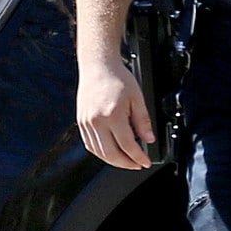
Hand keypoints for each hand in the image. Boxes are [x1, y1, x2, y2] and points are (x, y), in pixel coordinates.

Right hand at [76, 56, 157, 171]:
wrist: (98, 66)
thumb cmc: (117, 78)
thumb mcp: (137, 98)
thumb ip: (143, 121)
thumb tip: (149, 139)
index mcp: (112, 115)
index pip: (127, 145)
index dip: (138, 157)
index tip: (145, 161)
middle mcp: (97, 121)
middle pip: (111, 154)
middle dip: (126, 164)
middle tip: (137, 164)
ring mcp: (86, 123)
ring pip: (99, 152)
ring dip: (113, 161)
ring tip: (126, 161)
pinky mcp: (81, 122)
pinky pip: (90, 145)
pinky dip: (101, 153)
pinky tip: (110, 152)